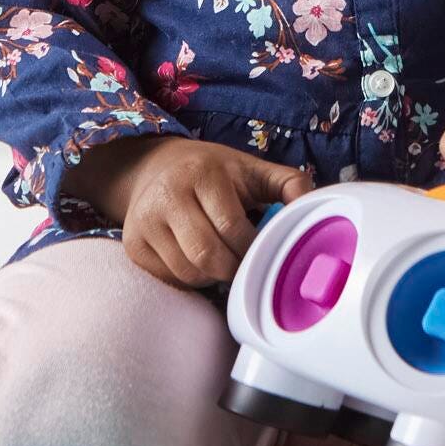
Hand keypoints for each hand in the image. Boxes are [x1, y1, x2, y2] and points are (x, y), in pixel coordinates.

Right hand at [73, 136, 314, 289]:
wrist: (154, 166)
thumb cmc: (214, 173)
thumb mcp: (252, 169)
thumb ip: (289, 184)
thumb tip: (311, 208)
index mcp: (202, 172)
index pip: (232, 228)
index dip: (252, 248)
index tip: (263, 250)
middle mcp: (167, 194)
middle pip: (207, 256)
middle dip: (234, 268)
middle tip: (245, 263)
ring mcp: (145, 221)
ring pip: (188, 273)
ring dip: (213, 277)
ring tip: (223, 258)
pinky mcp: (133, 244)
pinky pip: (170, 279)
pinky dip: (191, 279)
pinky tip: (199, 260)